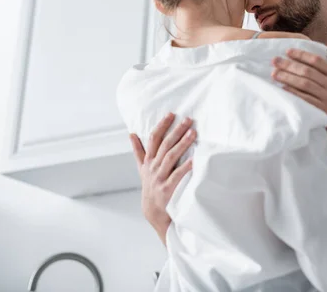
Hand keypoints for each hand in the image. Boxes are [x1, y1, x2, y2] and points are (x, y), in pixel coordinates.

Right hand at [129, 113, 195, 244]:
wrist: (153, 212)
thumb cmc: (151, 186)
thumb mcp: (142, 168)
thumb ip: (138, 151)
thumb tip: (131, 134)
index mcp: (148, 161)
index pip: (154, 139)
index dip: (162, 126)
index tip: (171, 114)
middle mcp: (153, 168)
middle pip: (164, 145)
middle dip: (176, 131)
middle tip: (188, 119)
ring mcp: (159, 178)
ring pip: (170, 157)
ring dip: (181, 143)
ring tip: (193, 133)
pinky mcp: (167, 189)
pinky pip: (177, 175)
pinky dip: (185, 166)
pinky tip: (194, 159)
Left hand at [272, 49, 326, 146]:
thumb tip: (317, 57)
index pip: (317, 60)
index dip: (301, 54)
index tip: (288, 51)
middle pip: (308, 71)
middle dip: (289, 64)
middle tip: (274, 60)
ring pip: (305, 84)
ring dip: (287, 77)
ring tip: (274, 73)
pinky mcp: (324, 111)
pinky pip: (305, 100)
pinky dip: (293, 93)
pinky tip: (283, 89)